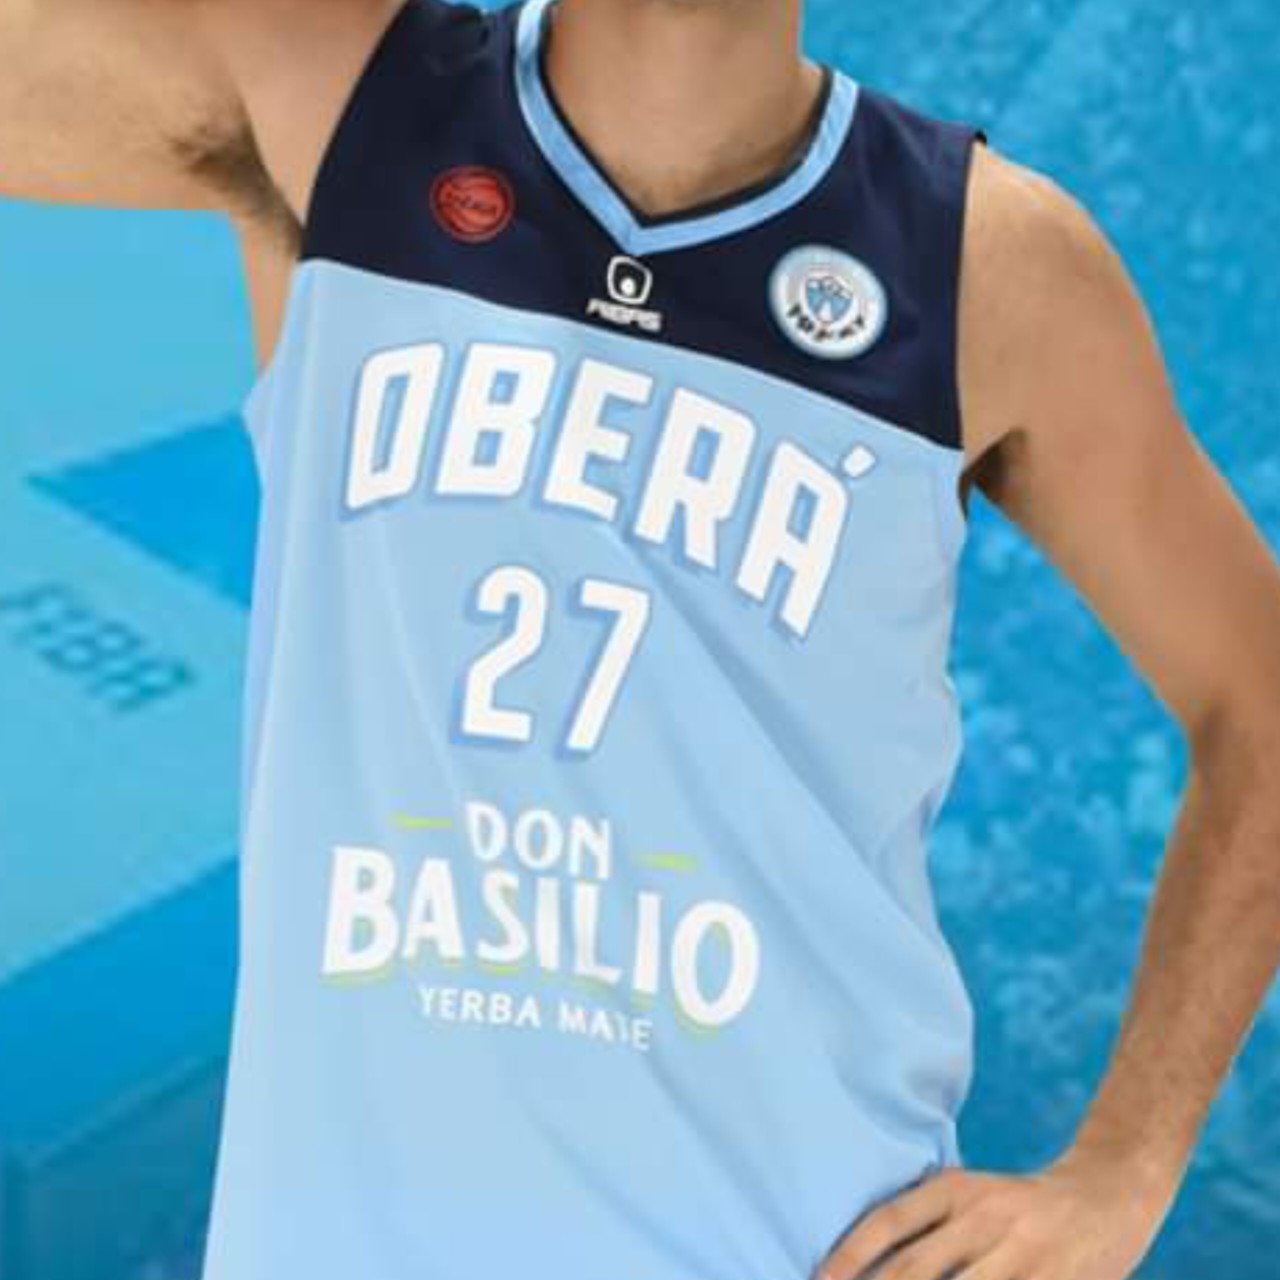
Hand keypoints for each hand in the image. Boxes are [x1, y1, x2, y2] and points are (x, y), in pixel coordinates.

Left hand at [813, 1142, 1182, 1279]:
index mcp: (954, 1190)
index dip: (850, 1255)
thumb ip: (926, 1220)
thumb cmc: (1019, 1206)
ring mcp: (1021, 1253)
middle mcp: (983, 1217)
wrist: (1107, 1196)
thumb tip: (862, 1259)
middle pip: (916, 1269)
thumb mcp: (970, 1194)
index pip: (889, 1222)